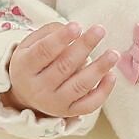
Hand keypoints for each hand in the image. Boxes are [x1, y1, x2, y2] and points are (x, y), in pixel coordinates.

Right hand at [2, 21, 119, 121]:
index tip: (77, 26)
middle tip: (100, 30)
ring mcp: (54, 103)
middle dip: (84, 47)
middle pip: (64, 67)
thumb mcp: (32, 43)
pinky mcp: (69, 112)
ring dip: (98, 69)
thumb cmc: (35, 60)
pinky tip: (111, 75)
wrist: (25, 93)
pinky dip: (103, 92)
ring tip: (113, 54)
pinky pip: (88, 105)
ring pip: (79, 86)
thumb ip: (51, 32)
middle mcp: (38, 88)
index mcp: (25, 67)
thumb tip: (76, 30)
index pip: (43, 52)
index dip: (60, 39)